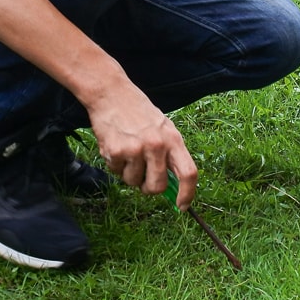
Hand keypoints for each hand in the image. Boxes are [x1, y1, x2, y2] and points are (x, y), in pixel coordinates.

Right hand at [87, 83, 197, 208]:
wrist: (111, 93)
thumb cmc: (138, 112)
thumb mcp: (163, 128)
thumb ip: (169, 154)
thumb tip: (172, 185)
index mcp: (173, 139)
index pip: (188, 173)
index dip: (187, 193)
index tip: (182, 206)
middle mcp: (157, 145)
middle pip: (157, 186)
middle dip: (149, 188)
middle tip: (143, 178)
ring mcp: (136, 149)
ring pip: (133, 182)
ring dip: (129, 174)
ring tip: (127, 151)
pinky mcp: (116, 151)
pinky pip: (116, 172)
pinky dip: (115, 164)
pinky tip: (115, 145)